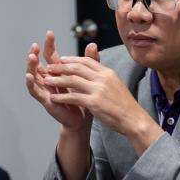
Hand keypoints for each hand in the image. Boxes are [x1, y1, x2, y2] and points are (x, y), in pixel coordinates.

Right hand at [25, 31, 93, 131]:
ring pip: (33, 76)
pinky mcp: (46, 100)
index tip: (50, 33)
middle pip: (38, 64)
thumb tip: (93, 44)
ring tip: (31, 57)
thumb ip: (89, 61)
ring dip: (31, 66)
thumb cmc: (83, 98)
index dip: (49, 45)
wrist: (83, 120)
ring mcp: (46, 90)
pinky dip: (31, 84)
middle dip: (35, 54)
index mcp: (58, 73)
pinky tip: (29, 76)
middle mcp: (49, 80)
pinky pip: (35, 91)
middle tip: (34, 45)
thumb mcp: (87, 77)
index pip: (51, 56)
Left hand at [44, 50, 161, 151]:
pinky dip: (62, 96)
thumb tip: (94, 70)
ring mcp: (98, 90)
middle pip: (77, 68)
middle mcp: (103, 78)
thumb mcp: (115, 84)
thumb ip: (103, 76)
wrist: (133, 119)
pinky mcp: (94, 102)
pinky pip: (73, 97)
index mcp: (108, 72)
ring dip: (57, 80)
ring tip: (46, 81)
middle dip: (60, 67)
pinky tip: (54, 97)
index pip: (87, 61)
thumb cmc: (124, 105)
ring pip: (72, 80)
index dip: (72, 59)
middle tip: (49, 67)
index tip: (61, 60)